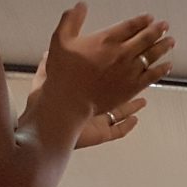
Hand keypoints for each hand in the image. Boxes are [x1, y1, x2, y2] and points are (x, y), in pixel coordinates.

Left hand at [30, 52, 149, 148]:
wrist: (44, 125)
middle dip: (124, 88)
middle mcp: (90, 107)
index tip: (117, 64)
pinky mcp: (101, 134)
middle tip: (138, 79)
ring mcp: (97, 122)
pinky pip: (118, 131)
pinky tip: (136, 120)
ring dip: (131, 107)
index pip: (97, 82)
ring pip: (119, 113)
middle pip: (112, 96)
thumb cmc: (43, 103)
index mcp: (80, 93)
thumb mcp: (44, 78)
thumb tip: (47, 52)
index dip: (107, 74)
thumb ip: (47, 66)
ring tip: (143, 101)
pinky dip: (128, 126)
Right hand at [39, 4, 174, 118]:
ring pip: (152, 55)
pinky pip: (152, 76)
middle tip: (165, 25)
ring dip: (163, 47)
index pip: (130, 27)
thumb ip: (71, 20)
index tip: (149, 18)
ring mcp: (130, 71)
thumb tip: (81, 5)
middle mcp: (122, 53)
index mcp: (106, 40)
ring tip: (170, 41)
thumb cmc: (64, 71)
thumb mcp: (61, 39)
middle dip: (157, 30)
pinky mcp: (133, 86)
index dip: (142, 21)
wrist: (71, 99)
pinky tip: (168, 65)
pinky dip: (162, 69)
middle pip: (145, 38)